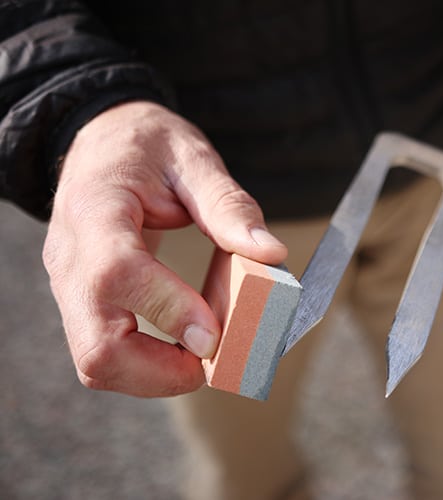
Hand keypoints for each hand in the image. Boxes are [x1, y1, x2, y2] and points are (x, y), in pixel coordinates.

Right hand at [43, 101, 286, 396]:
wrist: (102, 141)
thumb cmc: (148, 147)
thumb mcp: (193, 159)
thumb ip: (229, 206)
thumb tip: (272, 255)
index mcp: (95, 210)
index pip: (115, 274)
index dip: (168, 309)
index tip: (214, 334)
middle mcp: (71, 258)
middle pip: (96, 345)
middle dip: (160, 370)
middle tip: (215, 358)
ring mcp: (69, 285)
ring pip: (95, 361)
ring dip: (154, 376)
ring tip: (204, 357)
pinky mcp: (80, 302)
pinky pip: (103, 353)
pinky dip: (146, 366)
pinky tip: (183, 349)